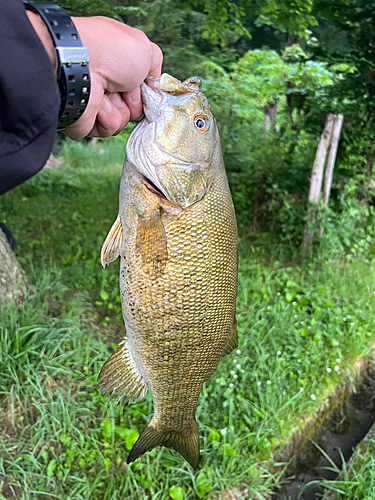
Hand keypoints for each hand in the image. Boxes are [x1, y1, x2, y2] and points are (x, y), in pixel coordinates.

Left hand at [27, 13, 161, 139]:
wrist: (79, 64)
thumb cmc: (108, 50)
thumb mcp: (145, 49)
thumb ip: (154, 66)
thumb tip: (152, 84)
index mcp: (116, 64)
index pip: (139, 88)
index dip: (144, 90)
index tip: (143, 84)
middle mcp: (104, 83)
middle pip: (133, 108)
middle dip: (133, 102)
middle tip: (123, 87)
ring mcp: (94, 102)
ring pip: (122, 121)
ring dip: (120, 109)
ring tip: (106, 93)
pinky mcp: (84, 119)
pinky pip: (108, 129)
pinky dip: (108, 118)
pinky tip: (99, 104)